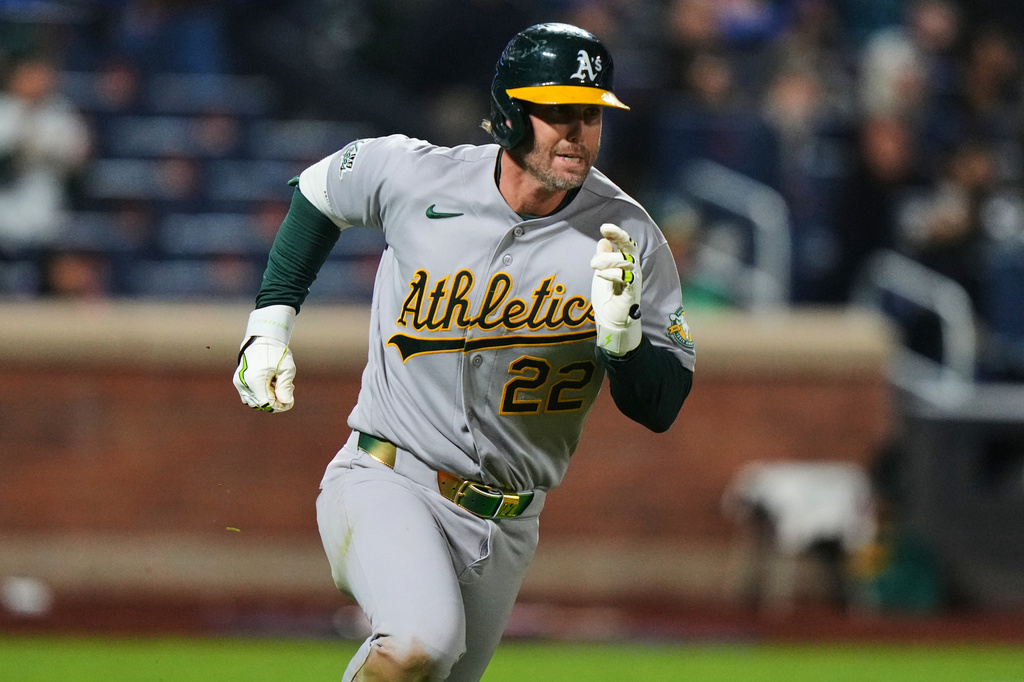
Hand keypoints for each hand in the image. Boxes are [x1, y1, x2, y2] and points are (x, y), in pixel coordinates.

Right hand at [234, 336, 295, 411]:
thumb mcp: (286, 368)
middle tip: (285, 388)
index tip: (288, 398)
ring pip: (254, 402)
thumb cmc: (277, 353)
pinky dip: (260, 395)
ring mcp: (239, 383)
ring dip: (266, 398)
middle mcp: (243, 383)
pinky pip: (249, 397)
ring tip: (276, 384)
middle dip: (274, 401)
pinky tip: (269, 385)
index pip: (266, 404)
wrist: (262, 340)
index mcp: (255, 379)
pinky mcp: (238, 382)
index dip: (279, 405)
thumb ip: (286, 387)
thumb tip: (286, 403)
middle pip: (260, 405)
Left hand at [590, 223, 641, 355]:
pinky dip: (612, 274)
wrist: (612, 322)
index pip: (626, 243)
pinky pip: (625, 280)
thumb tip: (603, 240)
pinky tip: (601, 275)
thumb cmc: (609, 297)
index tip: (604, 227)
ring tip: (594, 265)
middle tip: (601, 238)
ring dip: (609, 259)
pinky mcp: (630, 295)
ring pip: (626, 262)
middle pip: (631, 248)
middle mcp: (633, 270)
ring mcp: (632, 282)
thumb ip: (604, 257)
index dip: (617, 233)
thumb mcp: (603, 272)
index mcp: (627, 263)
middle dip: (619, 238)